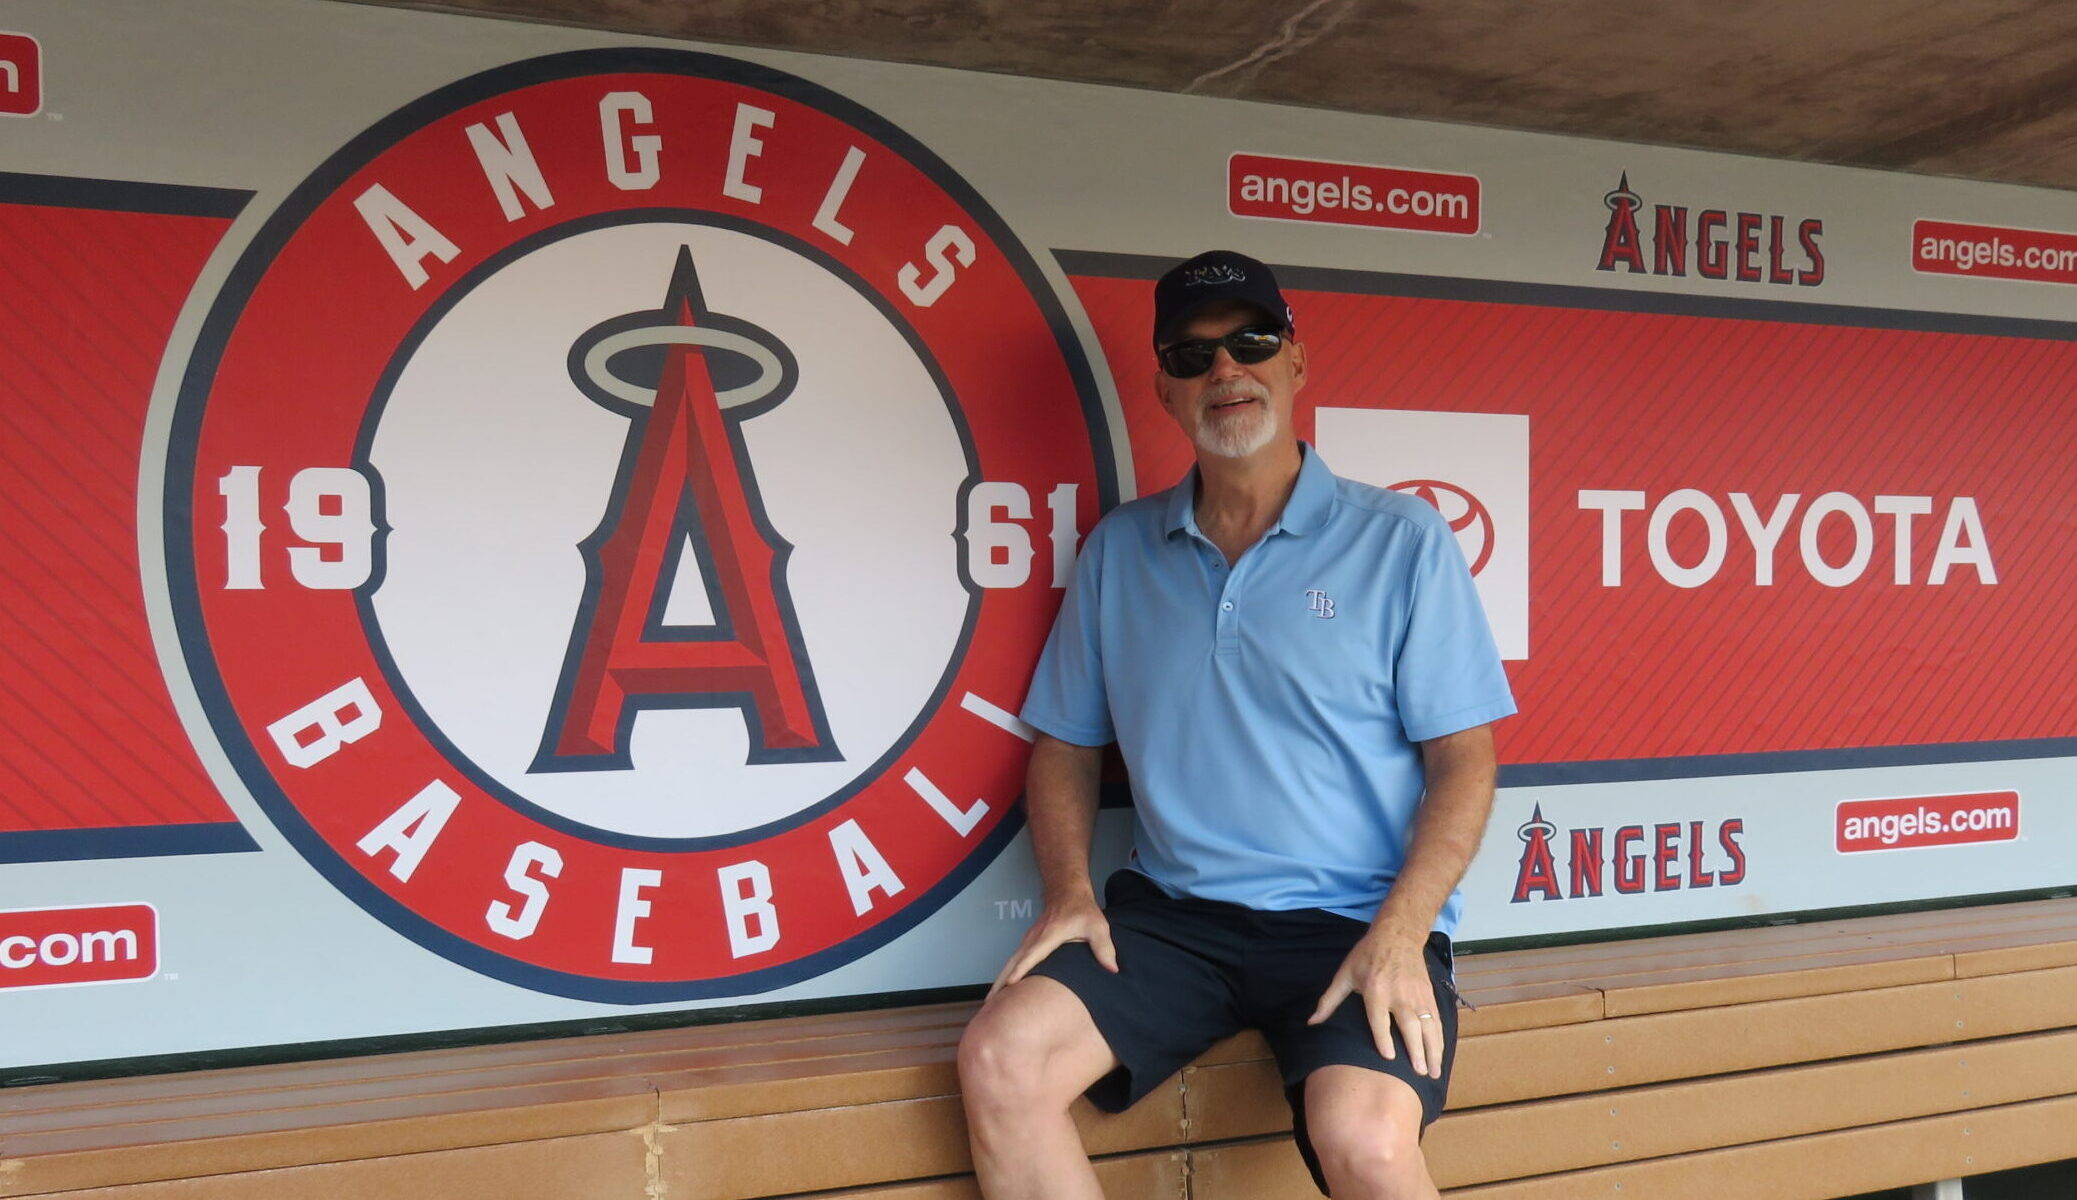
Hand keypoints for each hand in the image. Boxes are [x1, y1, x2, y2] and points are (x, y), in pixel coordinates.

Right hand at [987, 896, 1117, 998]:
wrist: (1067, 892)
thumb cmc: (1082, 910)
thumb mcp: (1098, 926)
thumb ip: (1104, 947)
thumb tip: (1112, 969)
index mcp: (1049, 936)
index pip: (1033, 954)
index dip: (1022, 969)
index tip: (1010, 984)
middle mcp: (1034, 939)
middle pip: (1013, 962)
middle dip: (1000, 982)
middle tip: (989, 1004)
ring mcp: (1028, 940)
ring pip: (1010, 962)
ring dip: (999, 980)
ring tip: (990, 1002)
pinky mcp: (1028, 944)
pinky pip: (1013, 961)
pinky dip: (1005, 974)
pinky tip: (1002, 989)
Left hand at [1307, 933, 1444, 1078]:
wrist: (1398, 934)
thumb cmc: (1367, 955)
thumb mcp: (1345, 974)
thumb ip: (1329, 1000)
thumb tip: (1312, 1022)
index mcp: (1376, 990)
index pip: (1380, 1018)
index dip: (1384, 1038)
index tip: (1389, 1058)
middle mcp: (1399, 994)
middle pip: (1410, 1025)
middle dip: (1416, 1050)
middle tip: (1420, 1072)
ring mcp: (1417, 995)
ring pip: (1429, 1026)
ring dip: (1433, 1050)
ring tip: (1434, 1072)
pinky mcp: (1429, 995)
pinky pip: (1437, 1020)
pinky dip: (1440, 1039)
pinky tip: (1440, 1055)